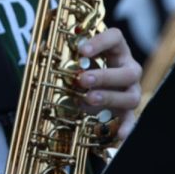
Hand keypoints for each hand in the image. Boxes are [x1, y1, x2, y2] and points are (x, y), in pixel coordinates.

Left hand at [75, 26, 141, 141]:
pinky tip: (119, 135)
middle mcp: (129, 69)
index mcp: (117, 50)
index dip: (101, 42)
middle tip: (83, 79)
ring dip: (110, 98)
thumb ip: (66, 54)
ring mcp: (131, 91)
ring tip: (88, 99)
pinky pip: (131, 120)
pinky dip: (127, 127)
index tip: (82, 50)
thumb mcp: (78, 58)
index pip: (116, 38)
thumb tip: (43, 51)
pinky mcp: (127, 111)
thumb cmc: (87, 66)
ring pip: (131, 96)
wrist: (96, 86)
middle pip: (128, 72)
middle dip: (105, 76)